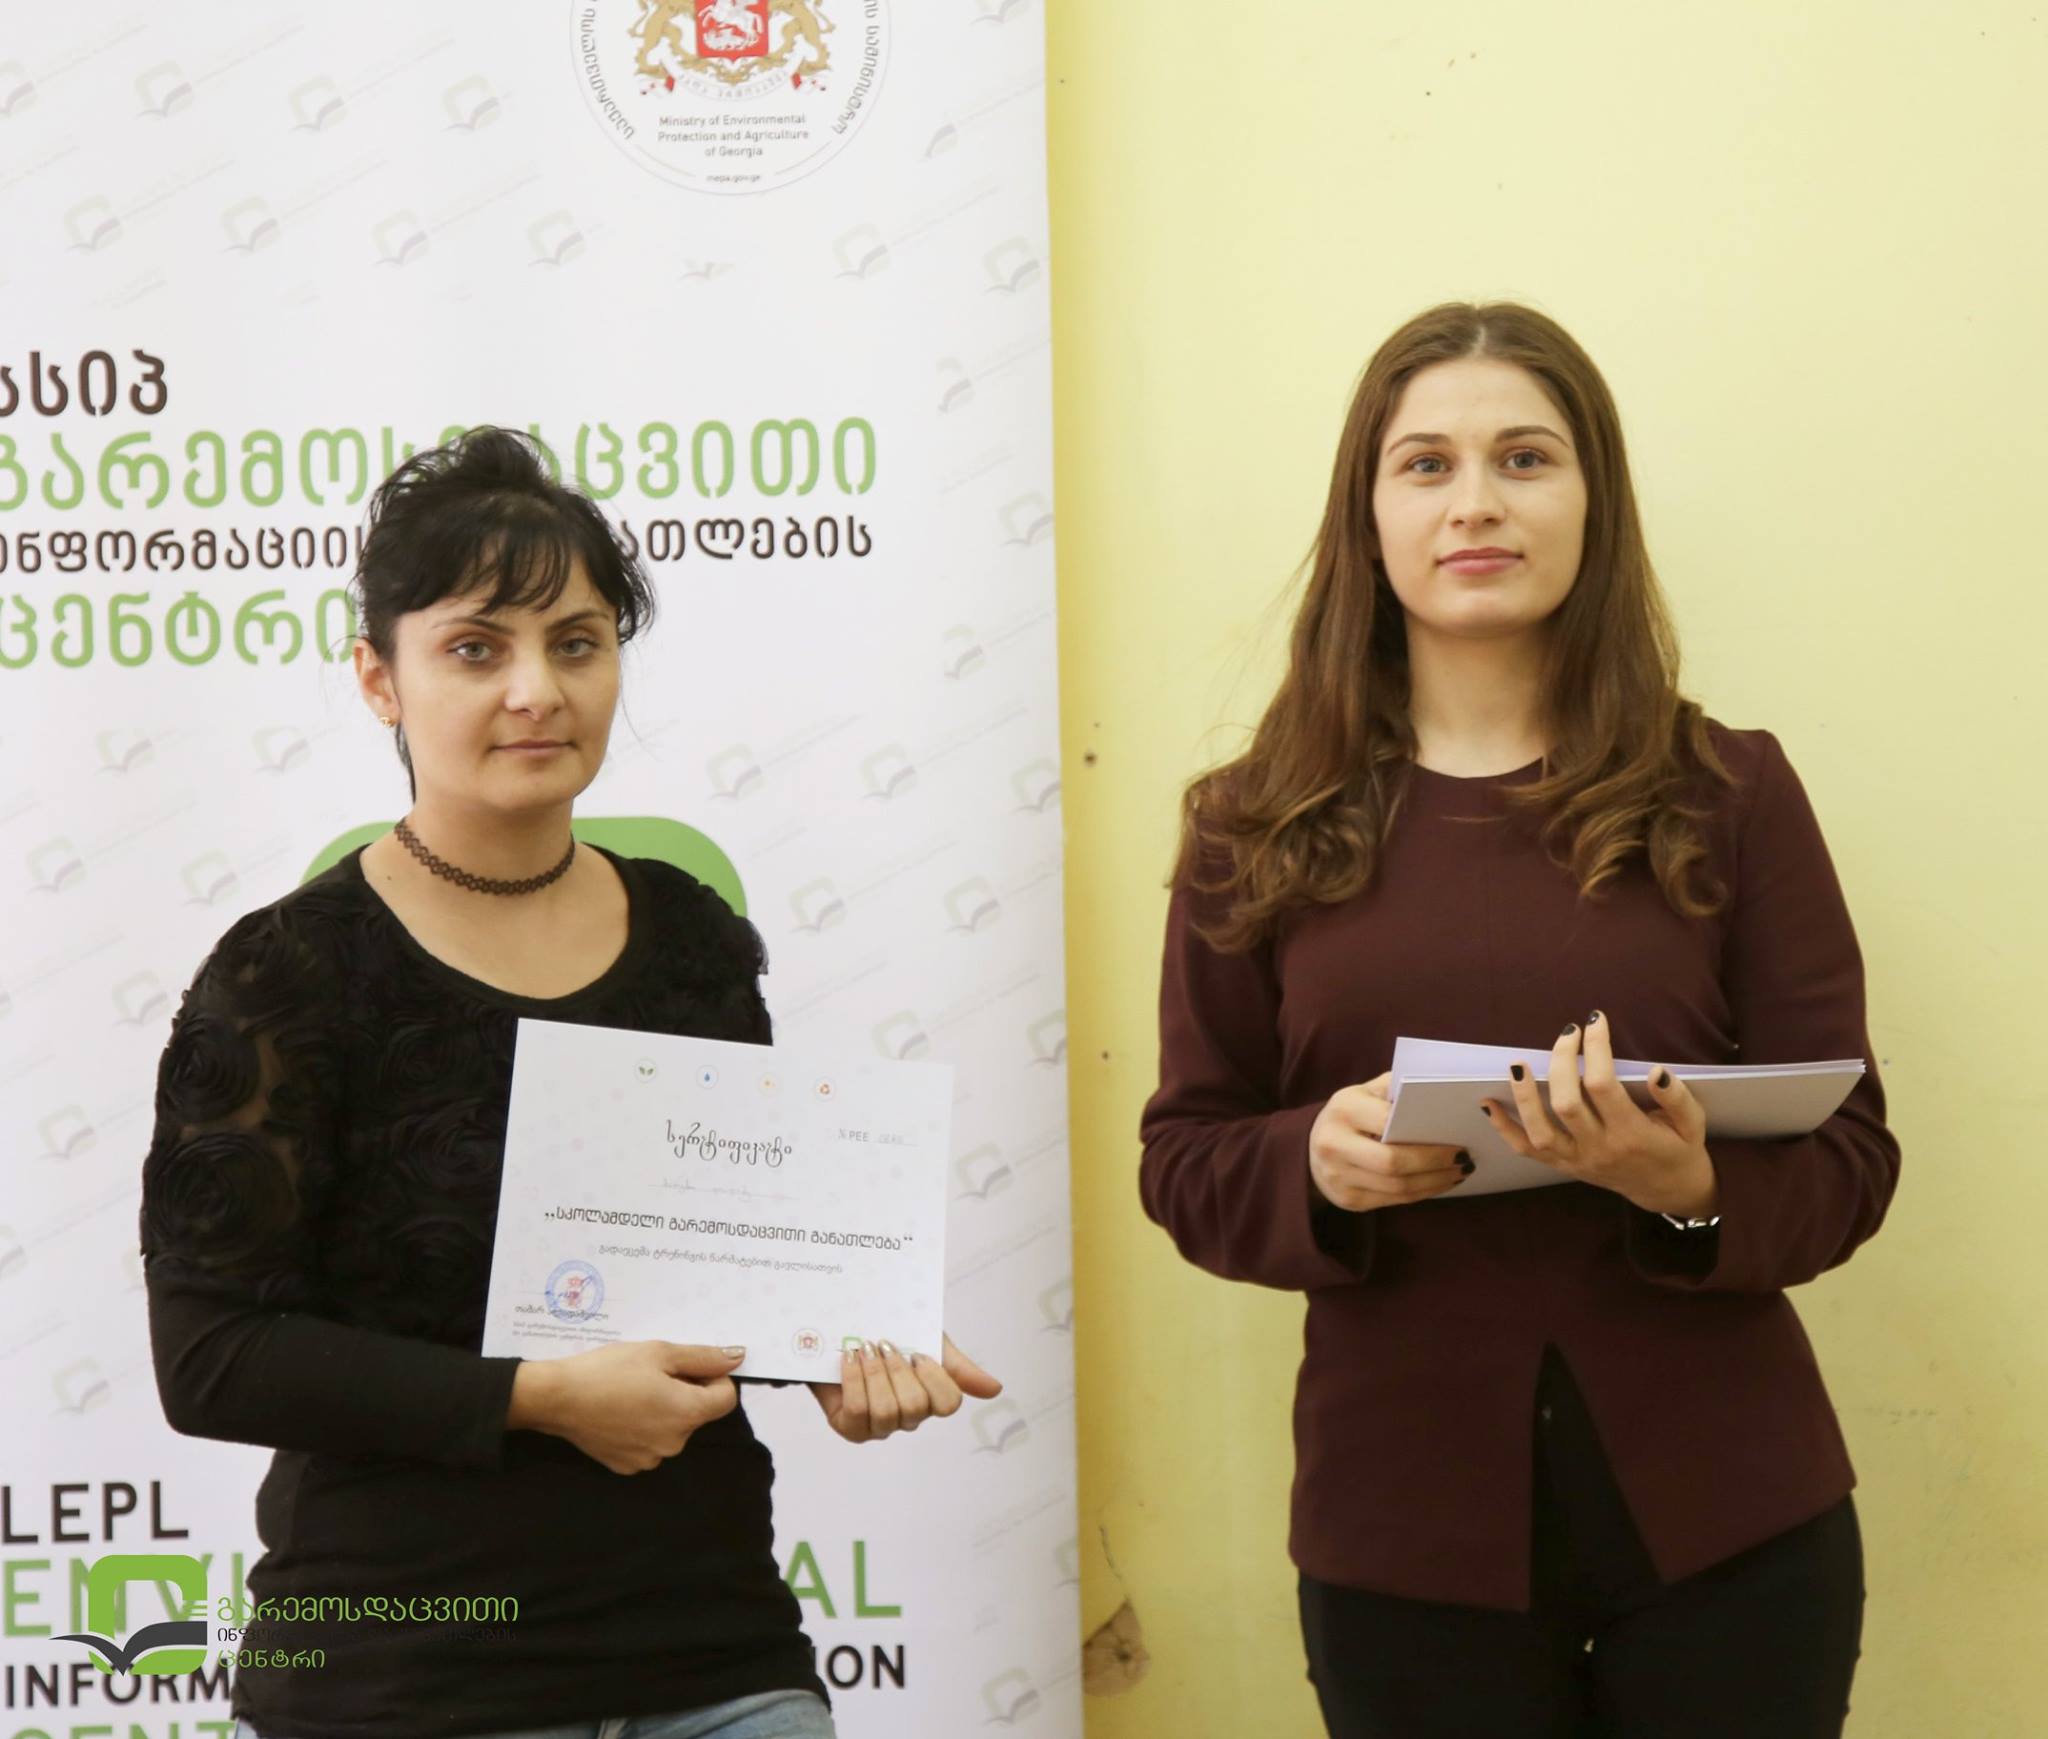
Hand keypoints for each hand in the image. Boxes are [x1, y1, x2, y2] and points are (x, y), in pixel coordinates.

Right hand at [507, 1340, 741, 1474]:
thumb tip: (737, 1357)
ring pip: (674, 1428)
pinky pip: (651, 1444)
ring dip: (664, 1410)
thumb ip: (703, 1357)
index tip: (686, 1366)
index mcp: (687, 1414)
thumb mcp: (659, 1352)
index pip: (726, 1398)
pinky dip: (644, 1427)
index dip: (713, 1377)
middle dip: (685, 1391)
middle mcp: (675, 1444)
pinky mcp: (629, 1466)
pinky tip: (620, 1412)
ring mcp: (651, 1459)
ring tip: (632, 1392)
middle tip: (653, 1374)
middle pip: (698, 1413)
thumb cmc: (610, 1369)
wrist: (557, 1398)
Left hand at [810, 1334, 1002, 1443]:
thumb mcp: (928, 1341)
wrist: (844, 1328)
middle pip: (915, 1407)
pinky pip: (857, 1411)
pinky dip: (853, 1379)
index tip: (918, 1353)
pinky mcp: (850, 1427)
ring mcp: (879, 1427)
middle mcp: (909, 1418)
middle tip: (884, 1344)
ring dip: (873, 1374)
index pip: (948, 1404)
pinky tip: (849, 1358)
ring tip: (864, 1349)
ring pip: (885, 1412)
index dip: (933, 1378)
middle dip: (897, 1370)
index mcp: (932, 1397)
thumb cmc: (890, 1336)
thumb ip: (959, 1366)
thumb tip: (997, 1390)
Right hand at [1308, 1070, 1471, 1211]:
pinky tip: (1440, 1182)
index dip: (1426, 1135)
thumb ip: (1398, 1089)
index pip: (1388, 1122)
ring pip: (1397, 1187)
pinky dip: (1423, 1193)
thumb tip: (1444, 1094)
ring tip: (1460, 1171)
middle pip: (1393, 1162)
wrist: (1309, 1146)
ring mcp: (1338, 1177)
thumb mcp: (1367, 1092)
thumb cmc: (1352, 1114)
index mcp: (1343, 1109)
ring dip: (1435, 1182)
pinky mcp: (1348, 1199)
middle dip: (1435, 1163)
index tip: (1458, 1137)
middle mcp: (1334, 1144)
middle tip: (1464, 1158)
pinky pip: (1394, 1200)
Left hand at [1479, 1011, 1718, 1217]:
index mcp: (1632, 1134)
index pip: (1603, 1085)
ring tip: (1518, 1064)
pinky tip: (1489, 1103)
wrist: (1668, 1190)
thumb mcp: (1692, 1123)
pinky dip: (1505, 1128)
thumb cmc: (1679, 1148)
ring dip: (1524, 1096)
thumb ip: (1676, 1097)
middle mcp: (1600, 1149)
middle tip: (1567, 1032)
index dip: (1595, 1049)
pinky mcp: (1564, 1166)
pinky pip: (1527, 1150)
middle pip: (1566, 1103)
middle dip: (1561, 1061)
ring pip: (1540, 1131)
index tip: (1594, 1022)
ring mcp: (1578, 1160)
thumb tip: (1656, 1071)